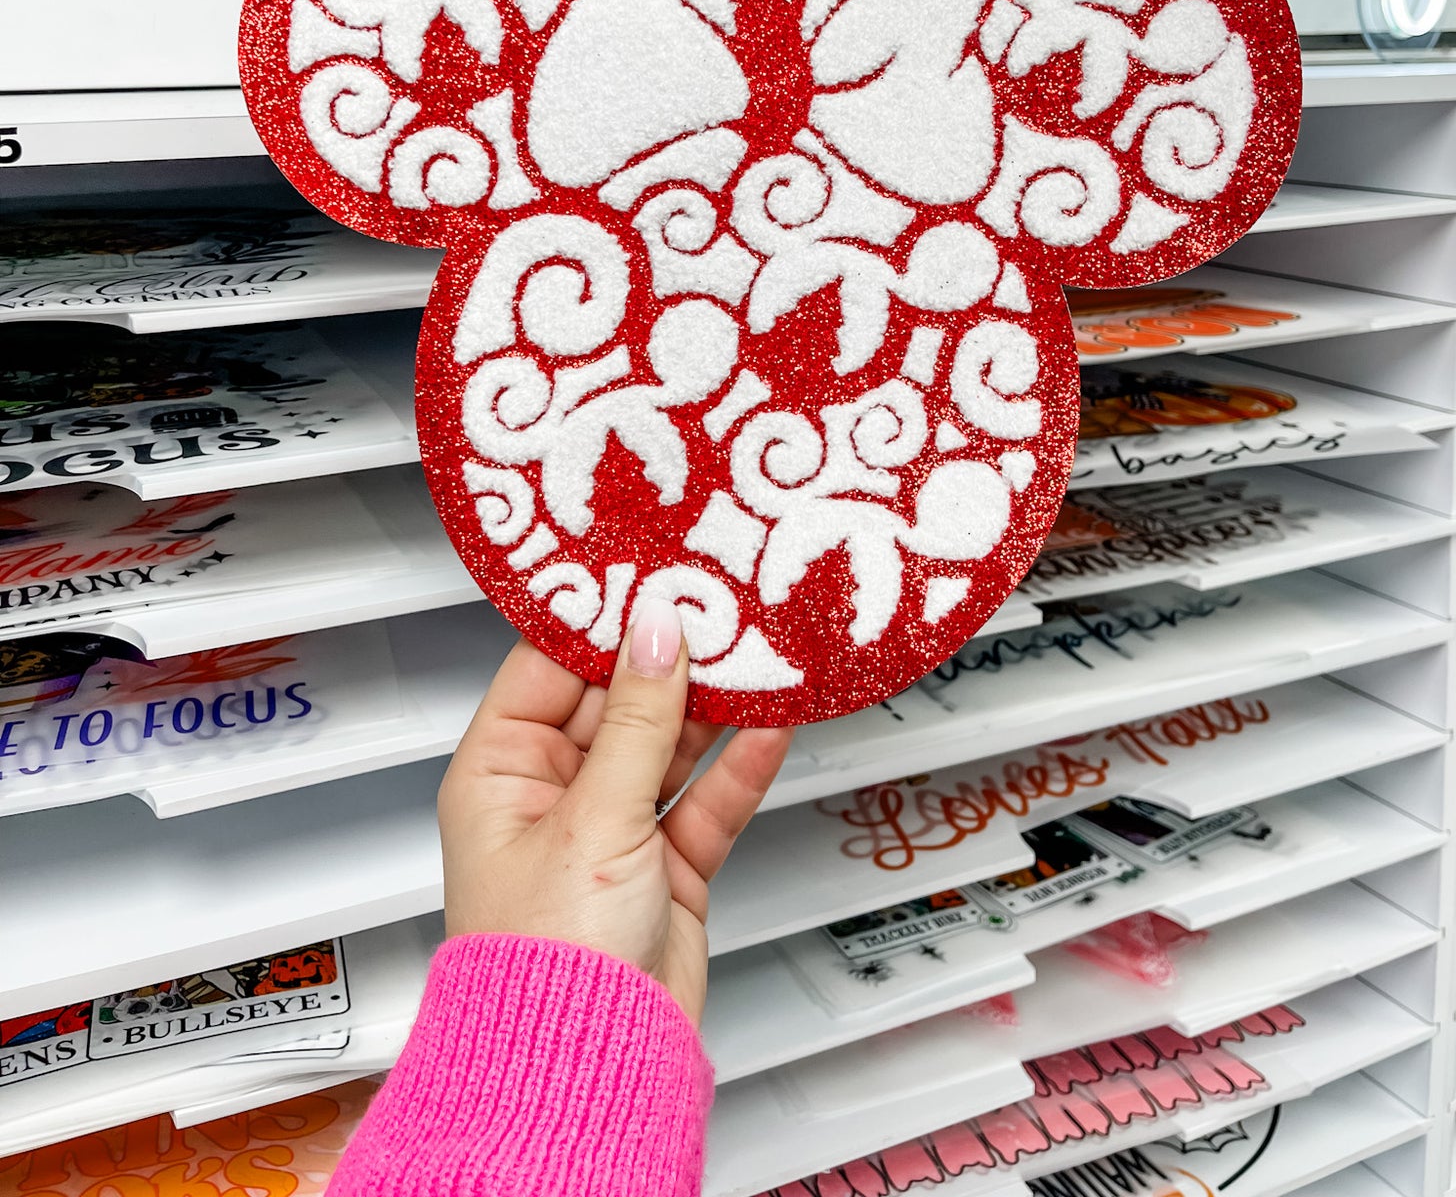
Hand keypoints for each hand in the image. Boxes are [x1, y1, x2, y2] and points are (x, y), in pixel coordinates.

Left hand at [437, 599, 793, 1023]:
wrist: (590, 1070)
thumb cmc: (546, 964)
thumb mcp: (594, 817)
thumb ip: (639, 718)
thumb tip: (657, 629)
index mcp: (499, 772)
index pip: (549, 666)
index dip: (600, 619)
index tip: (649, 572)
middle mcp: (552, 795)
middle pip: (617, 700)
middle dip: (670, 657)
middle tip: (721, 603)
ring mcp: (612, 832)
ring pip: (669, 745)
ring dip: (713, 706)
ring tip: (759, 652)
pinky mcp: (665, 869)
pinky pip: (705, 799)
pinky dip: (738, 766)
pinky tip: (770, 727)